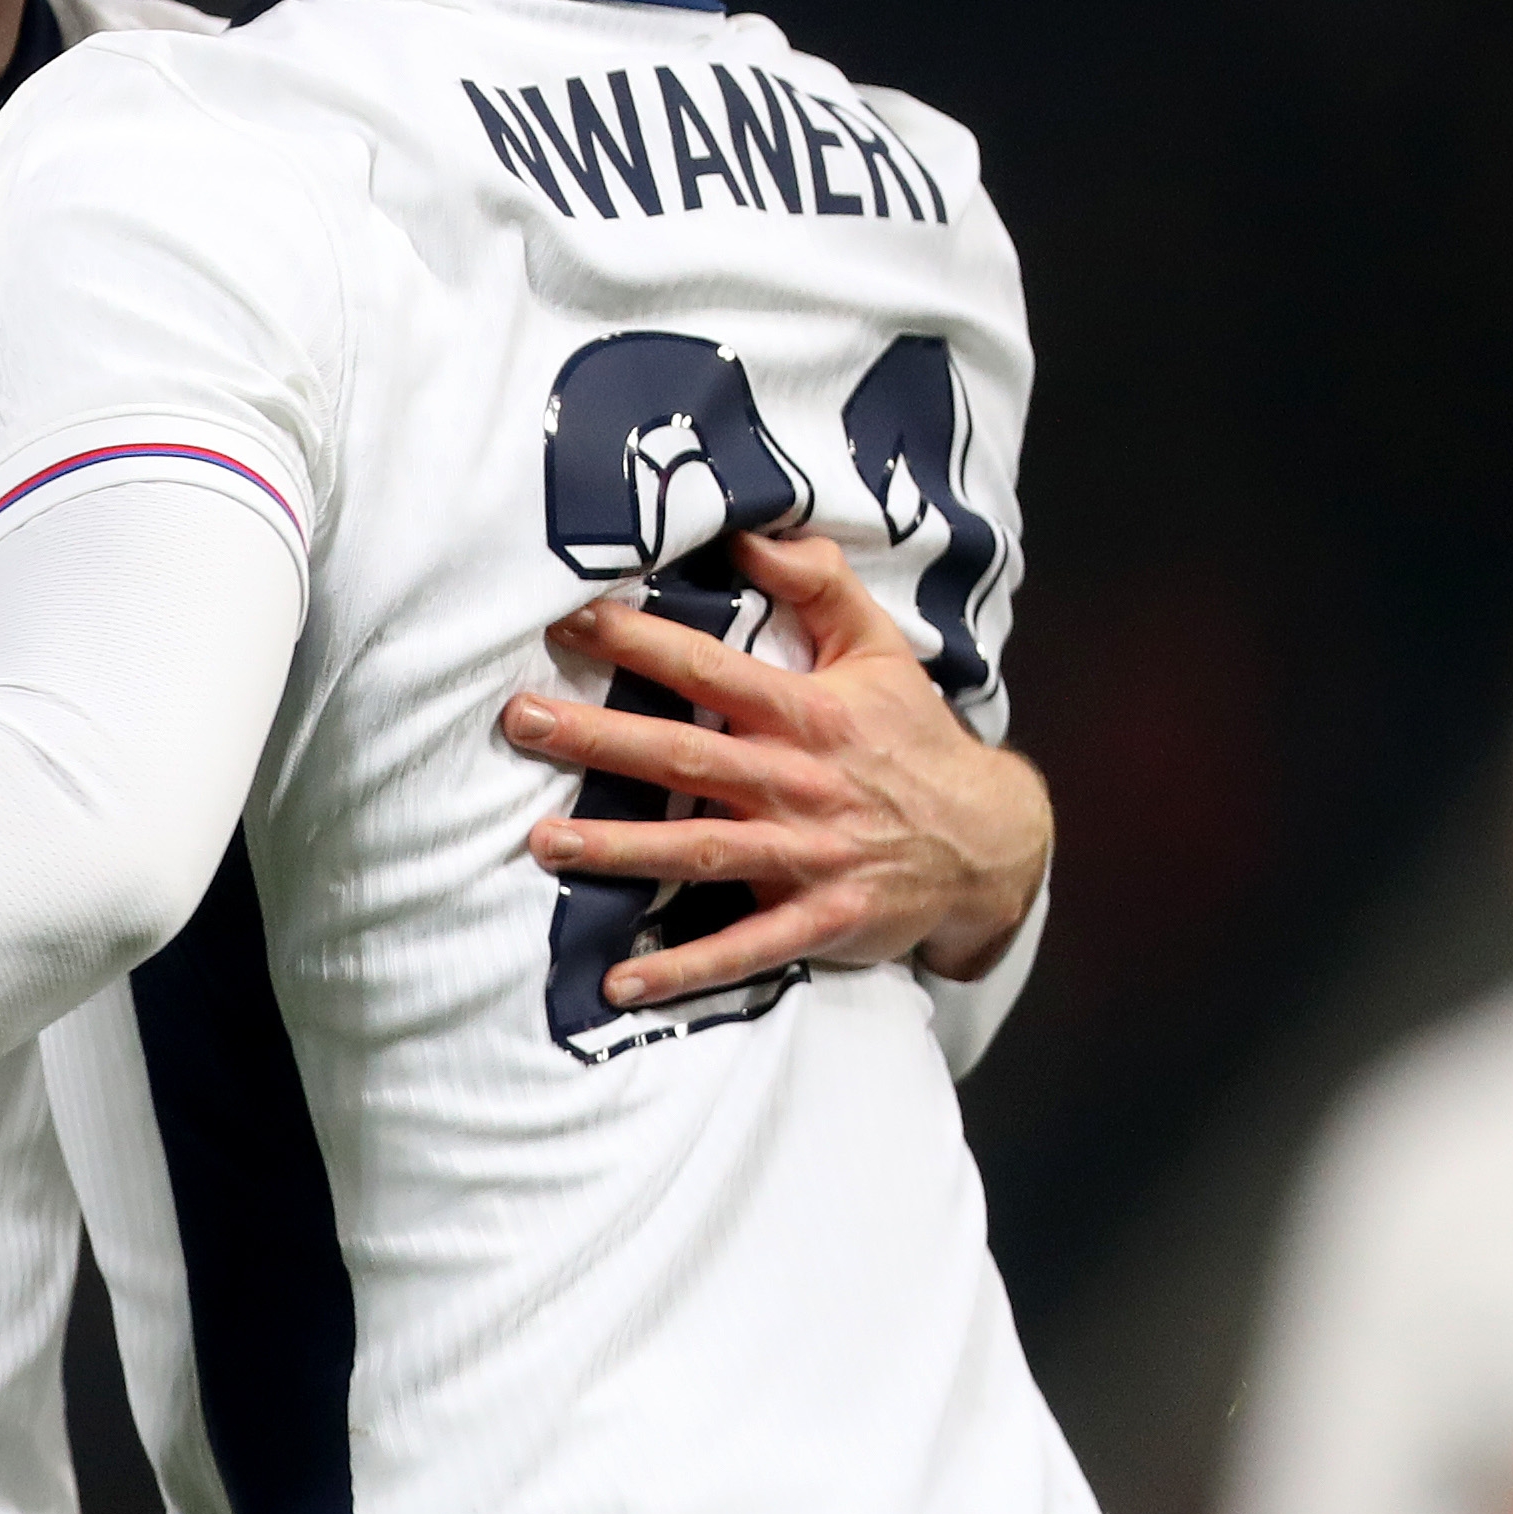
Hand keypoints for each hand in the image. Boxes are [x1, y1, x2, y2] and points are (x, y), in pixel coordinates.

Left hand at [499, 531, 1052, 1008]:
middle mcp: (799, 782)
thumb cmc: (913, 738)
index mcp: (806, 713)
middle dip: (601, 738)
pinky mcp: (820, 920)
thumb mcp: (879, 648)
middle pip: (687, 756)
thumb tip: (750, 533)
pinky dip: (684, 969)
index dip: (638, 641)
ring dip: (622, 850)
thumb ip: (819, 583)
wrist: (991, 840)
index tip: (566, 619)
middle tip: (521, 721)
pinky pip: (744, 948)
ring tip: (544, 844)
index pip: (708, 667)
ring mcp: (808, 856)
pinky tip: (619, 980)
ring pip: (702, 851)